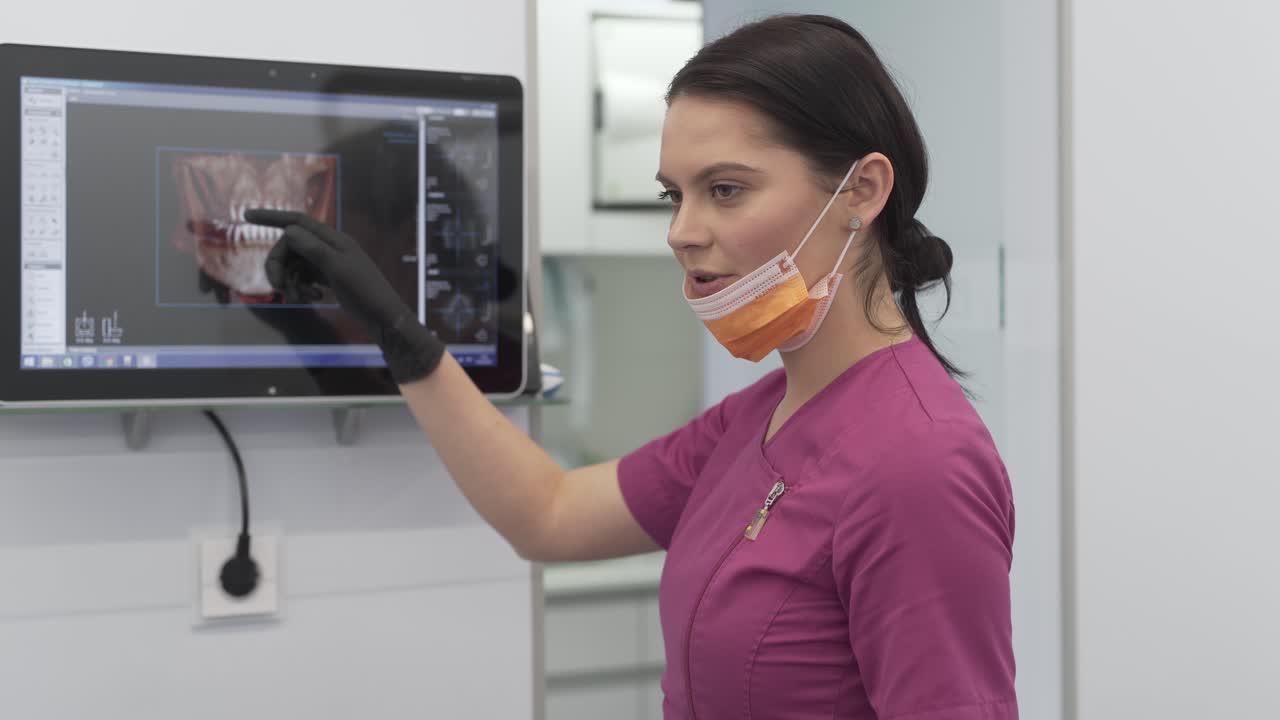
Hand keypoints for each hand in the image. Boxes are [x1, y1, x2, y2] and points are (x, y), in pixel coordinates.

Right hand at [243, 209, 444, 383]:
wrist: (384, 318)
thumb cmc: (365, 292)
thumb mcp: (338, 269)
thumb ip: (313, 248)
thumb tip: (288, 230)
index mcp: (333, 239)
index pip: (298, 221)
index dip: (272, 217)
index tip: (246, 216)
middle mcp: (329, 248)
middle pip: (290, 248)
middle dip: (279, 267)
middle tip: (278, 288)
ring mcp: (328, 264)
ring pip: (295, 265)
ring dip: (291, 282)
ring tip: (301, 299)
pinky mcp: (329, 279)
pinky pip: (304, 278)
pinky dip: (302, 288)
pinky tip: (314, 299)